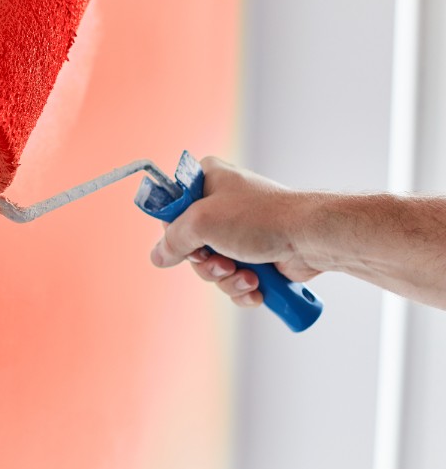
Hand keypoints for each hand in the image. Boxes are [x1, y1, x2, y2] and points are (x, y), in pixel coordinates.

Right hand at [148, 156, 323, 307]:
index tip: (186, 242)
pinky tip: (257, 286)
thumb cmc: (259, 218)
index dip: (174, 231)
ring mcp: (240, 231)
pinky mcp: (256, 255)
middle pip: (191, 244)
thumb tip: (157, 256)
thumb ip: (172, 240)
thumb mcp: (201, 222)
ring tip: (247, 275)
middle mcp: (222, 204)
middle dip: (206, 264)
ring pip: (213, 267)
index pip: (172, 207)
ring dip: (227, 279)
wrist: (311, 238)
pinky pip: (235, 279)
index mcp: (208, 180)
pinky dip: (243, 288)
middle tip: (222, 263)